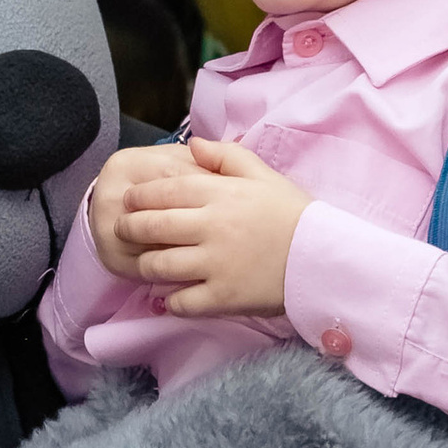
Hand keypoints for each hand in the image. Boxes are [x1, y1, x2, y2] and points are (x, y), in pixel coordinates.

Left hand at [112, 138, 311, 318]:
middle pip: (152, 227)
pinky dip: (170, 301)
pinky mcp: (222, 298)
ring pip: (158, 266)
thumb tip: (190, 145)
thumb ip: (225, 156)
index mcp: (220, 194)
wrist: (324, 258)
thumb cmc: (293, 214)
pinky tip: (171, 297)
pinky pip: (180, 303)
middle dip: (129, 228)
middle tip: (123, 230)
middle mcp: (212, 227)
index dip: (138, 197)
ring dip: (145, 265)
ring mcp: (215, 265)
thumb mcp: (263, 175)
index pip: (163, 191)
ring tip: (144, 263)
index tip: (128, 201)